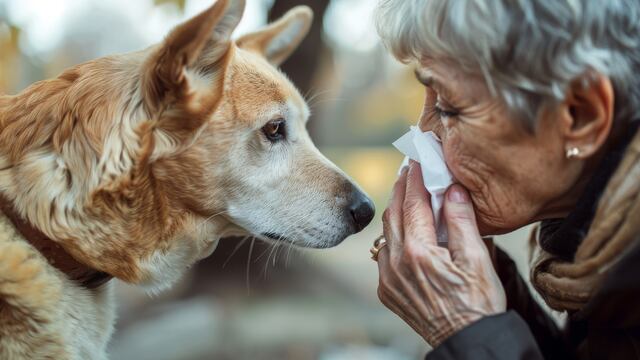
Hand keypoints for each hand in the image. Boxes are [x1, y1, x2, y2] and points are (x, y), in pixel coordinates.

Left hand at [377, 161, 505, 345]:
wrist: (466, 340)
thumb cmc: (478, 303)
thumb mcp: (476, 259)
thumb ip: (461, 221)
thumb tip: (452, 189)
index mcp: (418, 251)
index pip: (413, 203)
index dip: (415, 178)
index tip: (417, 159)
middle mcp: (396, 262)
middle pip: (393, 213)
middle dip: (401, 189)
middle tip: (408, 169)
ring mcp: (388, 277)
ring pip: (385, 232)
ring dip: (395, 211)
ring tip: (407, 195)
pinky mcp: (386, 289)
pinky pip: (384, 253)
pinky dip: (393, 235)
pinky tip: (405, 229)